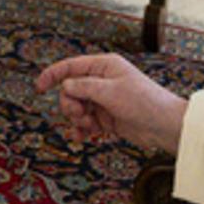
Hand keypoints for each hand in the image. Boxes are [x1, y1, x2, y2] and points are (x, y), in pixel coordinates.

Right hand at [35, 53, 186, 153]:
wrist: (165, 127)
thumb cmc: (145, 102)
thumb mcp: (111, 91)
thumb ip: (84, 87)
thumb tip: (65, 85)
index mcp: (104, 67)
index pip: (71, 66)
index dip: (53, 75)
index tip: (39, 87)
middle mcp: (102, 82)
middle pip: (71, 90)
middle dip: (70, 104)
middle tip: (80, 114)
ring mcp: (104, 100)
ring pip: (77, 108)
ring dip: (78, 119)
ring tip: (88, 127)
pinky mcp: (107, 118)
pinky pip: (86, 122)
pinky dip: (83, 129)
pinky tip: (83, 137)